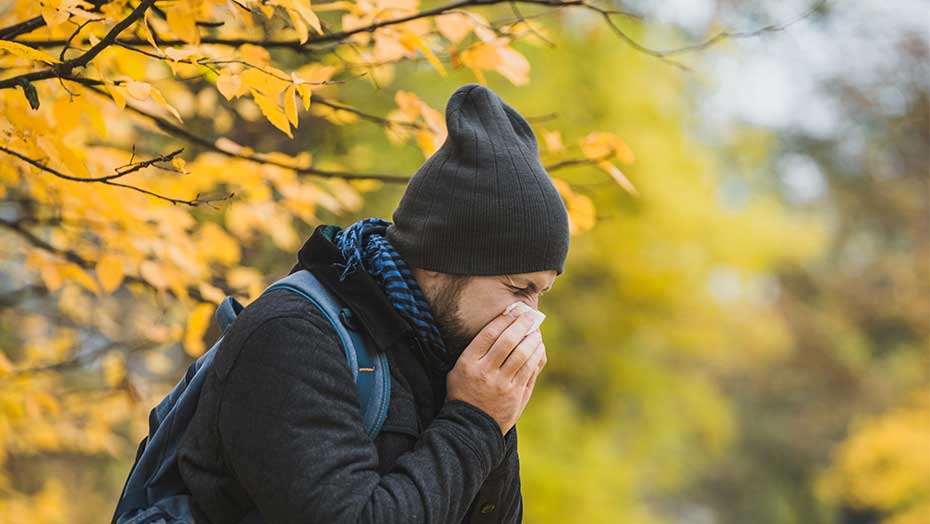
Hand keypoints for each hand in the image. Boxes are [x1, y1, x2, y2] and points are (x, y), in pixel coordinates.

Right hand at [445, 309, 547, 435]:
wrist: (470, 426)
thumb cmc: (463, 393)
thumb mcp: (457, 371)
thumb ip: (475, 352)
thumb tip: (501, 328)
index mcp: (468, 364)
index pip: (488, 334)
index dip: (503, 319)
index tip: (513, 311)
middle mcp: (485, 373)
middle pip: (507, 342)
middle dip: (521, 325)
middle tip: (530, 316)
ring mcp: (501, 385)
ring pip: (522, 355)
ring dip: (532, 340)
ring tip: (536, 331)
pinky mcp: (515, 396)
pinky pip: (529, 371)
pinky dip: (536, 356)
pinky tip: (538, 348)